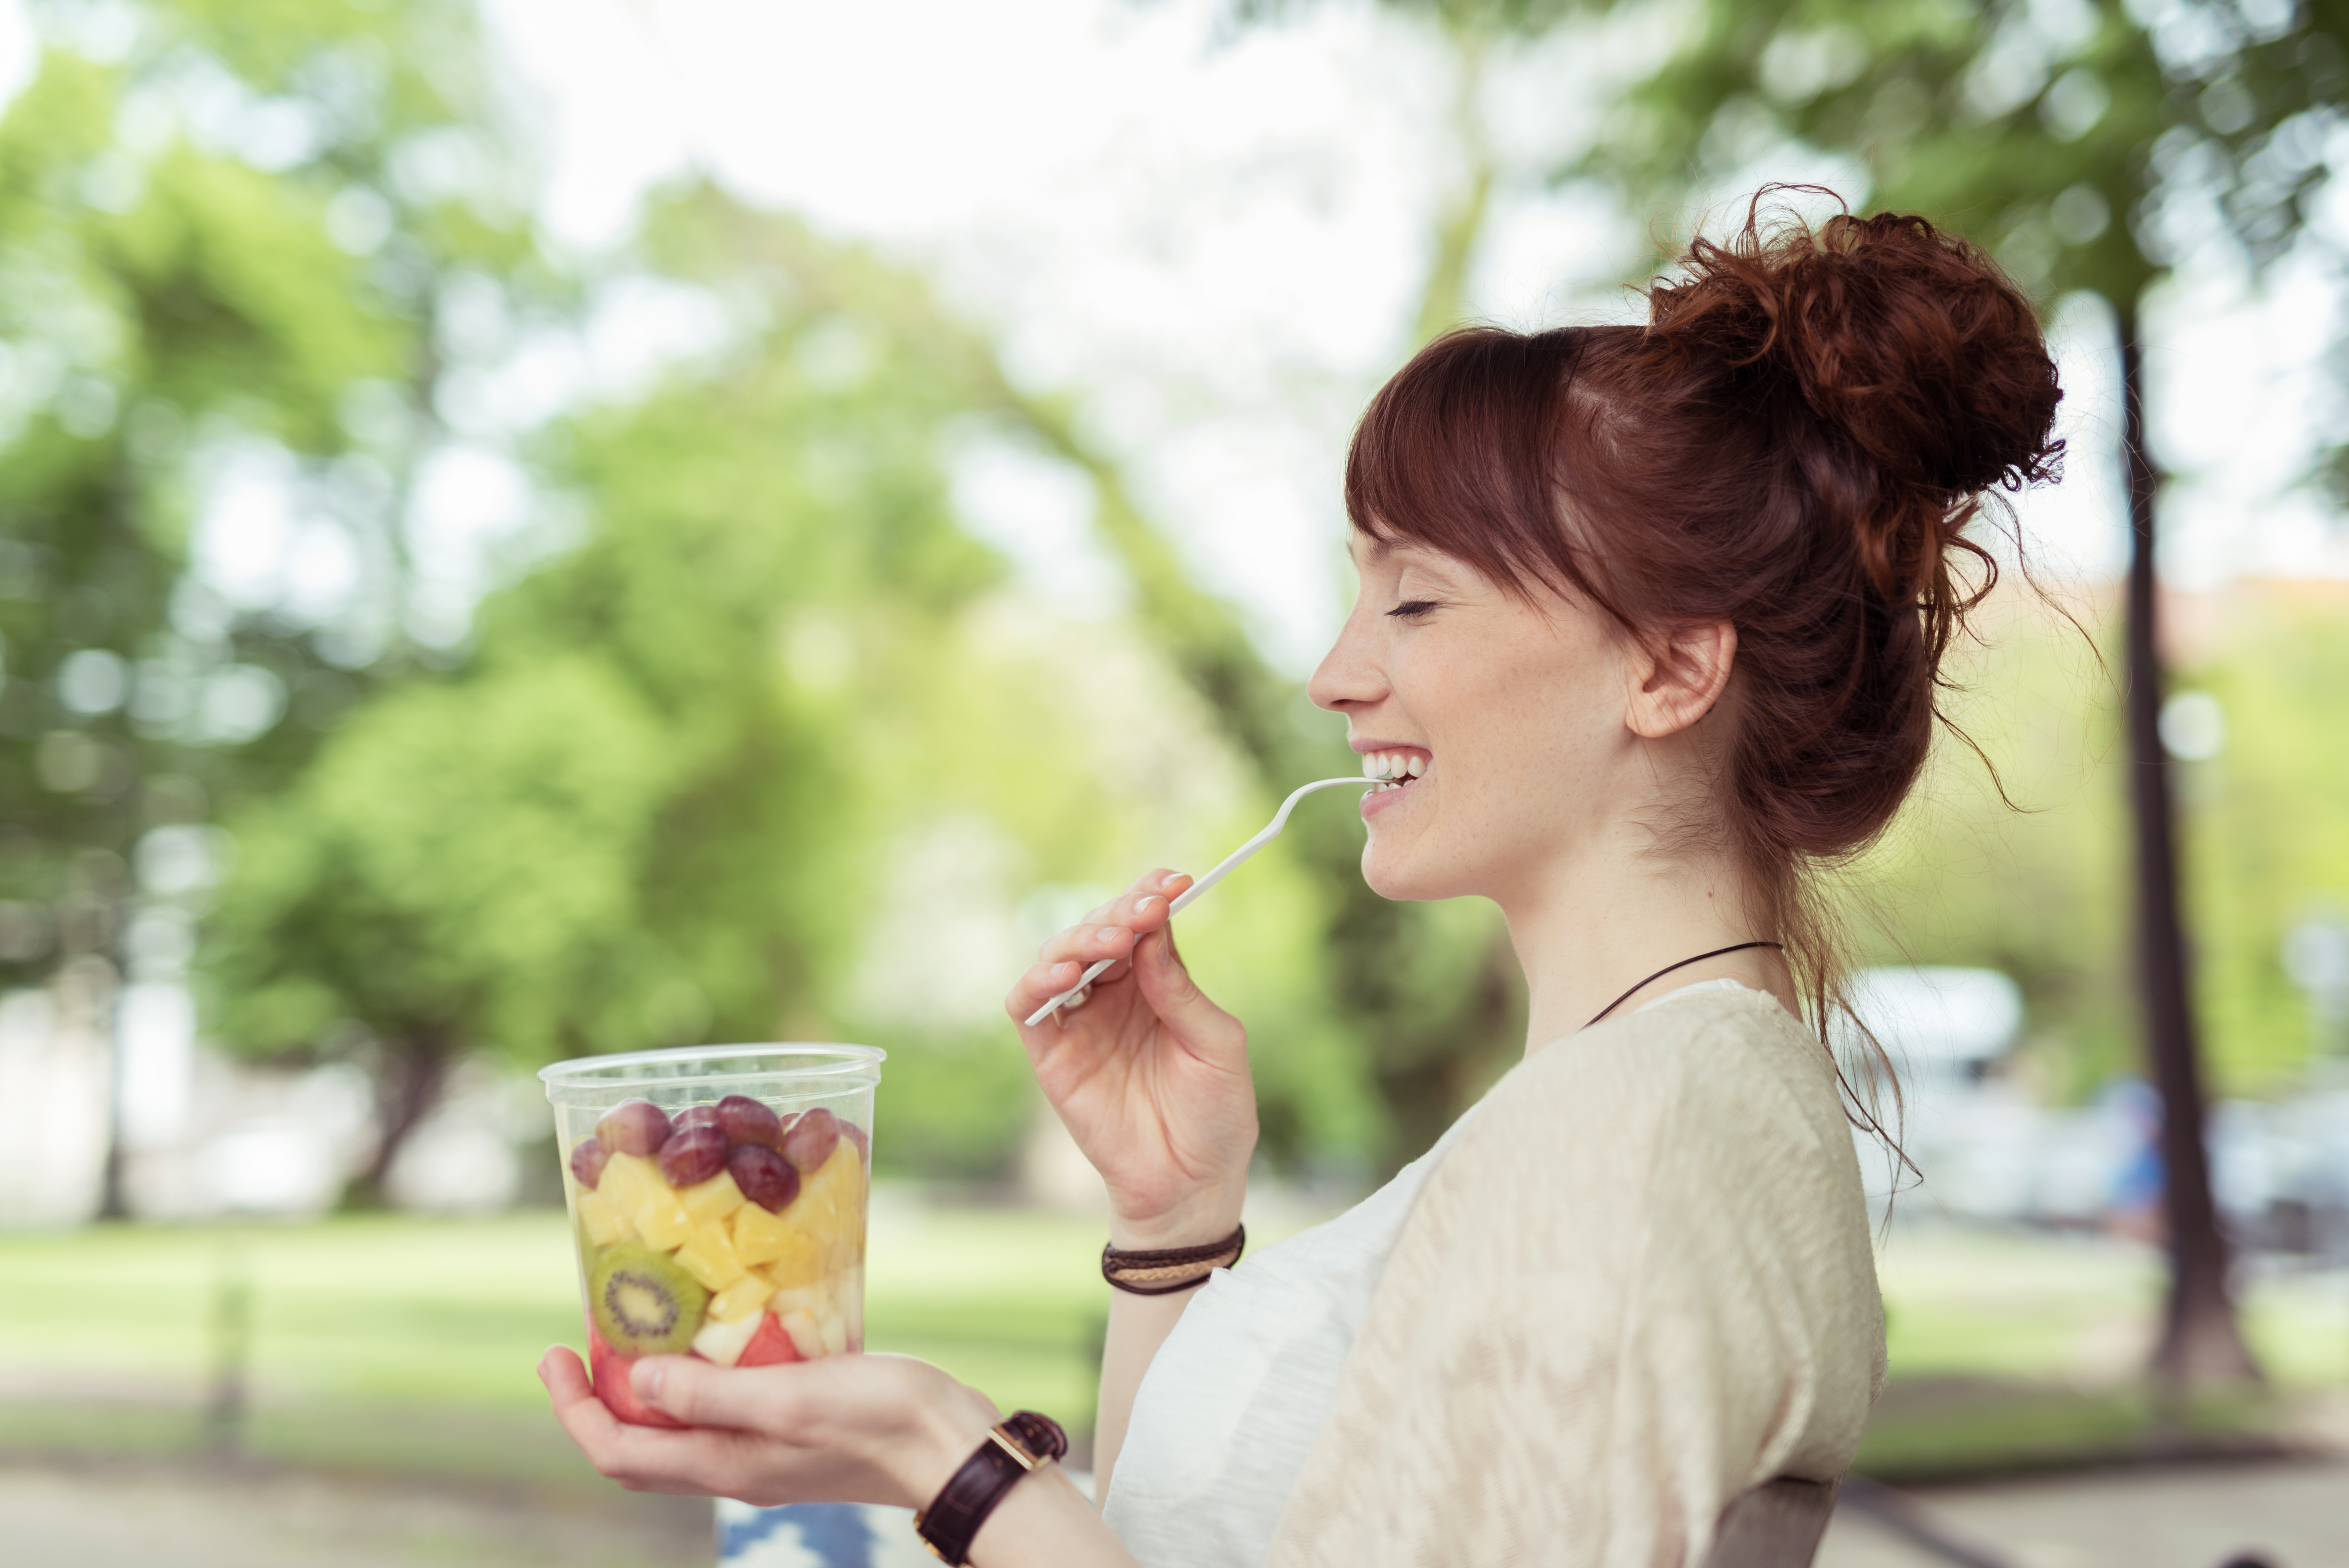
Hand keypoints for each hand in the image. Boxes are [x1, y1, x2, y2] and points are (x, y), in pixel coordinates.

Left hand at [539, 1345, 994, 1508]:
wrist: (953, 1448)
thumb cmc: (879, 1419)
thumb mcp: (790, 1397)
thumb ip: (713, 1395)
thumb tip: (639, 1382)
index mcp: (724, 1463)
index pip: (617, 1451)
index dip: (573, 1408)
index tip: (554, 1353)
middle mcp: (733, 1467)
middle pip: (638, 1447)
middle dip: (598, 1398)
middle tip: (584, 1339)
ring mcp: (764, 1454)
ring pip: (678, 1430)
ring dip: (646, 1387)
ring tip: (642, 1329)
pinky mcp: (794, 1431)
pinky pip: (721, 1412)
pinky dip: (697, 1379)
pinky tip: (717, 1337)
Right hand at [1004, 868, 1255, 1247]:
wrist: (1192, 1183)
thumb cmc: (1216, 1114)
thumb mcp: (1217, 1044)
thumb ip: (1182, 989)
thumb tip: (1153, 933)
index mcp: (1157, 984)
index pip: (1144, 925)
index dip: (1151, 895)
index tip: (1174, 881)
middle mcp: (1114, 996)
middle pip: (1099, 931)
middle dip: (1120, 912)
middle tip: (1145, 910)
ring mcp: (1080, 1023)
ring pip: (1058, 957)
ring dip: (1081, 937)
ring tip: (1114, 940)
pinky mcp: (1052, 1055)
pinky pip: (1027, 1006)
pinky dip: (1037, 981)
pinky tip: (1065, 973)